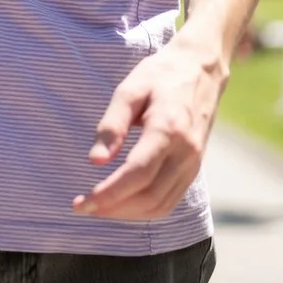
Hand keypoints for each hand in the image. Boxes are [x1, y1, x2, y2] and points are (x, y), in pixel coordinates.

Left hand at [73, 39, 224, 219]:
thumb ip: (112, 125)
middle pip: (149, 196)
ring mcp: (194, 163)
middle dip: (114, 209)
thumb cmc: (159, 76)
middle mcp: (186, 152)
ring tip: (99, 208)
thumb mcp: (129, 90)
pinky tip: (123, 204)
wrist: (201, 69)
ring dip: (128, 214)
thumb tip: (94, 161)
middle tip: (83, 208)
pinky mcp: (195, 168)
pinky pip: (171, 200)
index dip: (109, 194)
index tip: (82, 203)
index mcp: (168, 129)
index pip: (137, 174)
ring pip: (161, 204)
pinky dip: (145, 209)